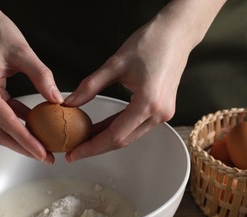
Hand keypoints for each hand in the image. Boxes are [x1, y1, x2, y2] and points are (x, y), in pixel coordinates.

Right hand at [0, 0, 62, 163]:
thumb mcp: (23, 52)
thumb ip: (41, 76)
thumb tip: (57, 100)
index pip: (6, 122)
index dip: (26, 140)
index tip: (42, 152)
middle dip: (23, 147)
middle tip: (46, 156)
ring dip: (20, 139)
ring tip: (42, 147)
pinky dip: (17, 124)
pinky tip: (35, 128)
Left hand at [64, 0, 225, 161]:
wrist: (177, 33)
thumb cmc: (150, 42)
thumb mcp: (115, 64)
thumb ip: (90, 86)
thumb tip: (70, 103)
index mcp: (148, 103)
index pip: (115, 136)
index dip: (91, 147)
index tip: (73, 153)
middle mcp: (159, 114)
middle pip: (122, 140)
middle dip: (95, 147)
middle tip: (73, 150)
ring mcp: (163, 114)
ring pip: (129, 136)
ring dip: (105, 139)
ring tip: (83, 138)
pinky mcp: (162, 109)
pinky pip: (136, 126)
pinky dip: (117, 129)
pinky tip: (100, 128)